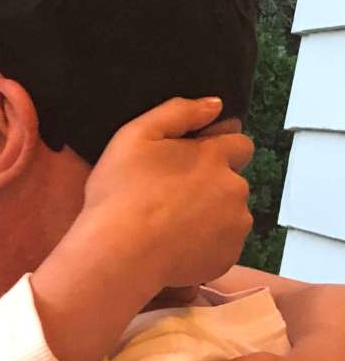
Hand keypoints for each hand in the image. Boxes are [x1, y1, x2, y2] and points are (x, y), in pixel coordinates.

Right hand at [84, 96, 253, 291]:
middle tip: (172, 195)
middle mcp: (234, 187)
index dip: (216, 149)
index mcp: (214, 156)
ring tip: (171, 223)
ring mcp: (235, 225)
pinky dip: (205, 243)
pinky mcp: (229, 256)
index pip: (239, 143)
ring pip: (229, 213)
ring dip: (210, 214)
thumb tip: (214, 104)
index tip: (189, 161)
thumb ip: (177, 112)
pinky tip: (175, 245)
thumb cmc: (121, 192)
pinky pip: (222, 244)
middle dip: (211, 183)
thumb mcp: (134, 136)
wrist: (120, 253)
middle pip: (232, 180)